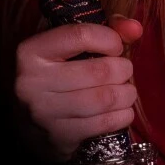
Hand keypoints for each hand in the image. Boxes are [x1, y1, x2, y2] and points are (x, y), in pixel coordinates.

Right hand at [13, 13, 143, 162]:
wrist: (29, 126)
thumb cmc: (55, 78)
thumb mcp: (68, 49)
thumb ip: (104, 32)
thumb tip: (135, 28)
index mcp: (31, 52)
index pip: (80, 36)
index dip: (108, 39)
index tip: (116, 47)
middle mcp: (32, 81)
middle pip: (97, 71)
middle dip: (123, 70)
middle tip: (125, 72)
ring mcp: (44, 112)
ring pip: (103, 99)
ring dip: (126, 94)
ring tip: (127, 92)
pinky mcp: (59, 136)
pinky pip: (103, 123)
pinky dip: (123, 116)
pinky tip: (123, 111)